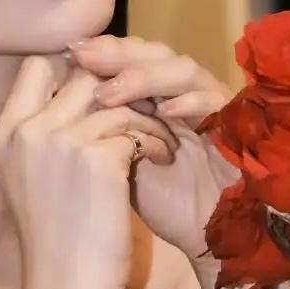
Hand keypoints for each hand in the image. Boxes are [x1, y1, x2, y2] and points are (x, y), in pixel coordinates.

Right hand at [0, 55, 180, 288]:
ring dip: (146, 115)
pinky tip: (162, 158)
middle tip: (144, 110)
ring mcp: (59, 141)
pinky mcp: (96, 159)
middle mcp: (27, 130)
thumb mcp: (30, 178)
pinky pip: (137, 128)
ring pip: (117, 98)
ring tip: (160, 138)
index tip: (103, 96)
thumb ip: (44, 134)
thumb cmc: (56, 240)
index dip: (75, 73)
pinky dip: (155, 140)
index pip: (36, 67)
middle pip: (82, 75)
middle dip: (120, 89)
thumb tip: (84, 90)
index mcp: (4, 133)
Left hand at [65, 36, 239, 264]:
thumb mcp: (119, 158)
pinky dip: (190, 102)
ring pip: (182, 68)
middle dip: (117, 54)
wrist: (207, 237)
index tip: (68, 52)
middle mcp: (185, 91)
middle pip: (154, 53)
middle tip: (84, 57)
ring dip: (144, 77)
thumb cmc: (162, 199)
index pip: (131, 55)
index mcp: (157, 94)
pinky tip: (163, 112)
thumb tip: (53, 98)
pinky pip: (216, 100)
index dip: (102, 51)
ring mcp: (212, 103)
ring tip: (109, 93)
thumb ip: (98, 126)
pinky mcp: (236, 124)